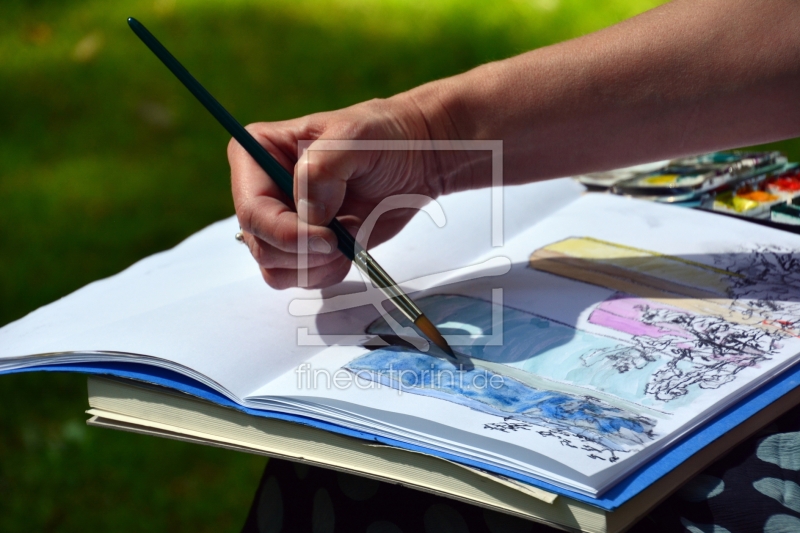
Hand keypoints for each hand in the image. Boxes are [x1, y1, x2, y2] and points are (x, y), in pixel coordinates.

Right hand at [228, 95, 459, 289]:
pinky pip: (299, 278)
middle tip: (341, 238)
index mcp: (257, 153)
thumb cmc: (383, 137)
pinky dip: (326, 273)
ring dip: (314, 266)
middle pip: (260, 244)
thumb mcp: (355, 137)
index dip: (285, 233)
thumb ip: (323, 168)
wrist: (415, 159)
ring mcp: (281, 221)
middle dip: (304, 252)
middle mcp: (262, 190)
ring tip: (347, 238)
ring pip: (275, 269)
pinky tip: (349, 249)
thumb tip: (308, 214)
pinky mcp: (304, 245)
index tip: (328, 237)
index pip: (252, 210)